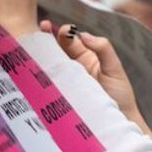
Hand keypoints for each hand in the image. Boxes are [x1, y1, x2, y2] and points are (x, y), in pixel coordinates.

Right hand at [42, 21, 151, 135]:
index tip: (61, 29)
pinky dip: (38, 75)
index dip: (63, 31)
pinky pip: (46, 84)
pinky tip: (32, 68)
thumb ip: (103, 49)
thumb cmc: (120, 96)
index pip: (70, 40)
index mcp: (85, 57)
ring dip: (39, 54)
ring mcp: (63, 82)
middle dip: (46, 38)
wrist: (119, 122)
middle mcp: (71, 68)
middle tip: (42, 28)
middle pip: (55, 49)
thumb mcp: (115, 69)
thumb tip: (84, 34)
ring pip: (47, 65)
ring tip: (31, 44)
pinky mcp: (58, 97)